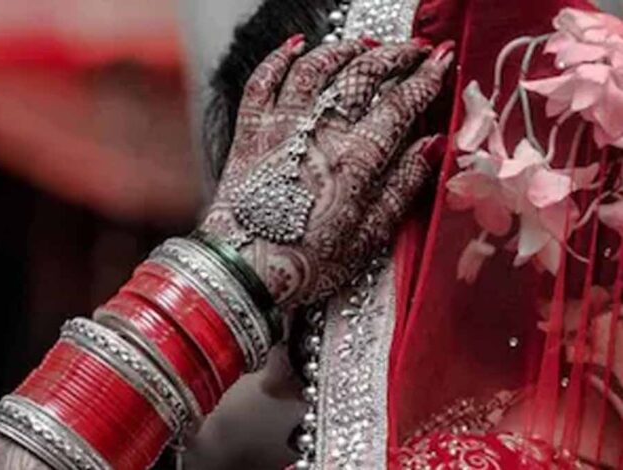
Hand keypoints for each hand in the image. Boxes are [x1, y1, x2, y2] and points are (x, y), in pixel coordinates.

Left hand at [201, 36, 453, 310]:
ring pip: (314, 67)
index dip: (426, 78)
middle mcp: (319, 133)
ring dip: (342, 49)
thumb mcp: (369, 236)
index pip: (400, 104)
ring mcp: (281, 128)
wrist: (244, 270)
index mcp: (356, 160)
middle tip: (412, 49)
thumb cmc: (307, 262)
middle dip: (393, 54)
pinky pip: (263, 82)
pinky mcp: (250, 132)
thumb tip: (434, 146)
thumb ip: (404, 186)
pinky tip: (296, 46)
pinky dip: (279, 58)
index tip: (442, 61)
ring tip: (363, 44)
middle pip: (360, 74)